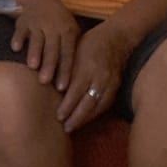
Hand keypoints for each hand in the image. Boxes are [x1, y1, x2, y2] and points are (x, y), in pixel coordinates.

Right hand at [10, 0, 79, 87]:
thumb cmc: (58, 20)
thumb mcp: (70, 29)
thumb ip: (72, 49)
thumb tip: (76, 77)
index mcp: (67, 31)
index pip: (67, 53)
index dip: (65, 70)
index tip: (62, 87)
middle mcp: (53, 27)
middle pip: (52, 49)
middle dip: (49, 65)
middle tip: (45, 81)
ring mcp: (37, 23)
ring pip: (37, 40)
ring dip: (34, 52)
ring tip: (32, 66)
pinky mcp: (23, 21)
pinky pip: (20, 30)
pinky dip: (18, 38)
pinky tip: (15, 48)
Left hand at [57, 19, 135, 133]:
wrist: (115, 38)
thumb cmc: (88, 44)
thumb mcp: (73, 52)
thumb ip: (65, 70)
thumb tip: (51, 87)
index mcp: (87, 67)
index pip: (75, 91)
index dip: (67, 106)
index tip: (57, 116)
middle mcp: (99, 77)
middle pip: (87, 102)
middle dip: (75, 117)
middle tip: (64, 128)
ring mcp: (110, 83)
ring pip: (97, 106)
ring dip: (85, 119)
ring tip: (73, 127)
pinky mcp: (116, 87)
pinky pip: (105, 104)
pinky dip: (95, 114)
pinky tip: (86, 119)